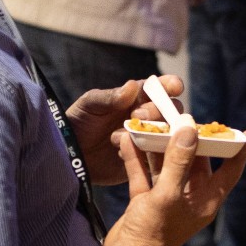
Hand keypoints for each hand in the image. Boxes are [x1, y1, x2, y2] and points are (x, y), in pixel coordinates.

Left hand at [62, 74, 184, 186]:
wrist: (70, 153)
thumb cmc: (80, 122)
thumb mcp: (90, 105)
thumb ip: (110, 96)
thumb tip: (133, 86)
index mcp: (136, 98)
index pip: (160, 88)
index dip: (170, 86)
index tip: (175, 87)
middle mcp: (147, 118)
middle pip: (169, 110)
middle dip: (158, 111)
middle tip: (138, 116)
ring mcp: (148, 139)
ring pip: (167, 134)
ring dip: (151, 133)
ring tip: (119, 137)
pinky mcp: (145, 160)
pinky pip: (156, 157)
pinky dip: (144, 153)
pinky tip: (120, 152)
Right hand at [90, 122, 245, 245]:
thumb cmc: (152, 233)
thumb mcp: (168, 195)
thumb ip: (179, 162)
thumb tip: (190, 128)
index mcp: (206, 200)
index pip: (230, 171)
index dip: (239, 151)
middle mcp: (190, 197)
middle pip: (196, 161)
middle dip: (189, 139)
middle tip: (185, 115)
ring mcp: (167, 197)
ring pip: (167, 163)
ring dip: (158, 144)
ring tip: (153, 121)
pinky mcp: (146, 198)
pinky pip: (144, 171)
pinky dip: (138, 156)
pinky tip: (129, 138)